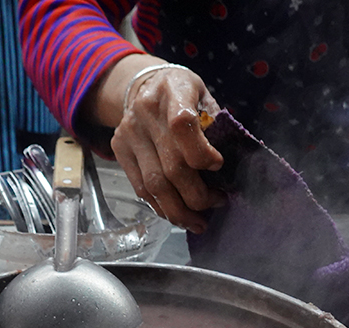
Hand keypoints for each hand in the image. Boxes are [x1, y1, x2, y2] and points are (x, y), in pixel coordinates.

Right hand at [88, 57, 223, 232]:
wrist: (145, 85)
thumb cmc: (184, 94)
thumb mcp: (204, 96)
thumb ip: (215, 125)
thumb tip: (229, 168)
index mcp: (173, 90)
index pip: (182, 125)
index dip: (202, 153)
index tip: (218, 166)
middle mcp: (146, 112)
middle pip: (171, 166)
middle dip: (197, 195)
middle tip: (216, 203)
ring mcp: (129, 133)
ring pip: (154, 185)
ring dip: (179, 210)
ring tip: (198, 222)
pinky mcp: (119, 150)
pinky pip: (141, 189)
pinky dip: (162, 207)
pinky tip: (178, 214)